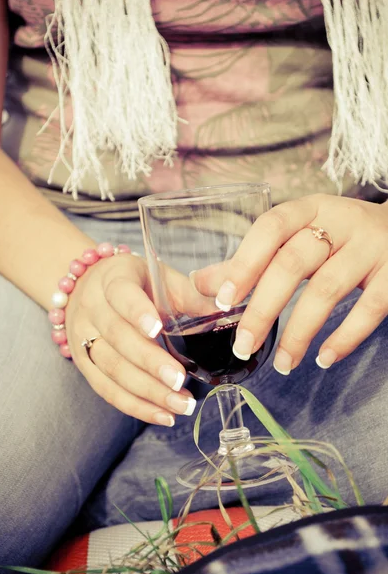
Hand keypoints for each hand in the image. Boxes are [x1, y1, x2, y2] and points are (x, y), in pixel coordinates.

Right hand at [65, 253, 203, 424]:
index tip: (157, 330)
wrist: (89, 287)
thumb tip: (226, 308)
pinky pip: (106, 390)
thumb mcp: (161, 278)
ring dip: (147, 392)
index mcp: (113, 279)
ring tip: (180, 405)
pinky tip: (163, 415)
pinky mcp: (83, 364)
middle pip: (117, 338)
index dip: (137, 312)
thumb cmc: (136, 283)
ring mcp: (82, 337)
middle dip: (149, 363)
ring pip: (111, 369)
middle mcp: (92, 308)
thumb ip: (190, 293)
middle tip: (180, 381)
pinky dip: (136, 406)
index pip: (121, 294)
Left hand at [193, 195, 387, 373]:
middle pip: (292, 264)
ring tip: (282, 364)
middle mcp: (340, 222)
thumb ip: (253, 260)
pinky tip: (324, 359)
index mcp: (309, 209)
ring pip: (326, 289)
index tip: (222, 300)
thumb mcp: (300, 236)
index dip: (244, 263)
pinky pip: (370, 309)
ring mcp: (371, 247)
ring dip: (298, 332)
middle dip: (262, 309)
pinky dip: (344, 338)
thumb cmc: (341, 237)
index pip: (270, 228)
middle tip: (243, 345)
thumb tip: (201, 283)